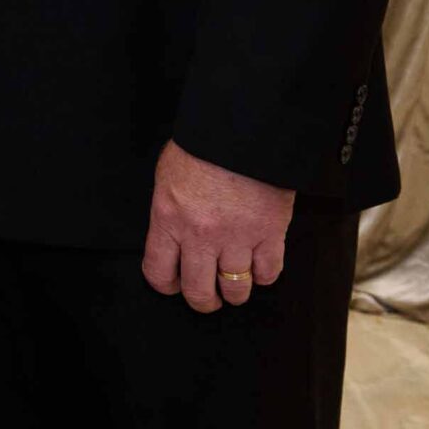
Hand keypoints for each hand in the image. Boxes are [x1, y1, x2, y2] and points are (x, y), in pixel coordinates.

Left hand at [141, 140, 292, 312]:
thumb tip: (172, 236)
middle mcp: (200, 235)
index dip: (166, 285)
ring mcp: (237, 237)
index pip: (158, 272)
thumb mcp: (168, 176)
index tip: (173, 283)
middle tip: (208, 297)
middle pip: (198, 292)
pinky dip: (263, 275)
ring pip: (235, 289)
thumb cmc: (203, 146)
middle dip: (203, 300)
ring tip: (234, 284)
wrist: (242, 128)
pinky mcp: (270, 233)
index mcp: (168, 218)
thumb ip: (170, 212)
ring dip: (234, 291)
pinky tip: (258, 265)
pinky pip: (268, 273)